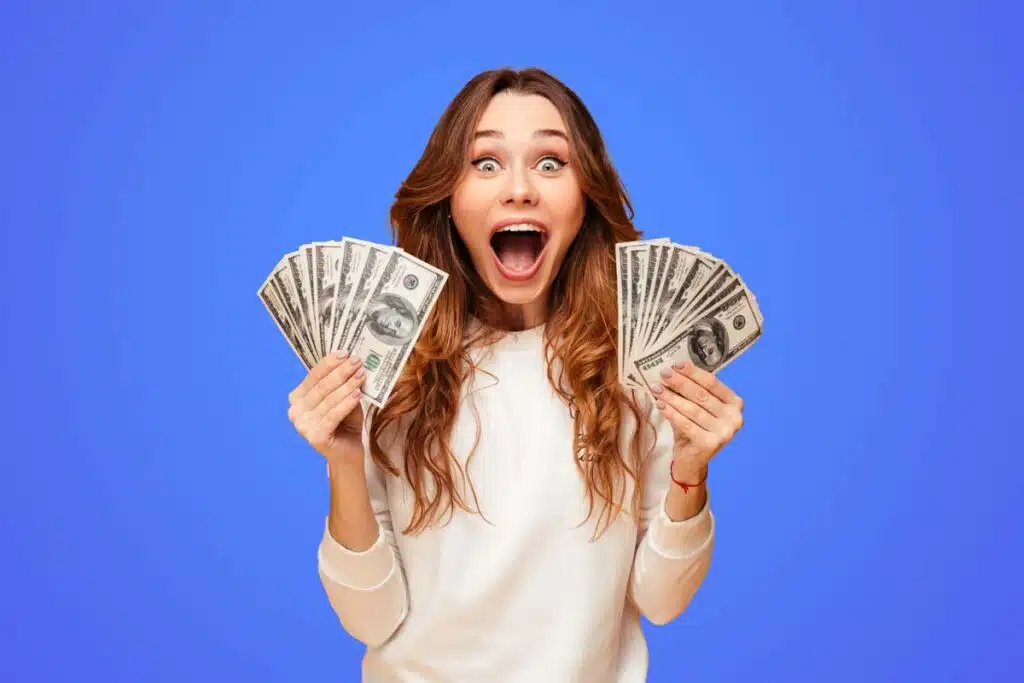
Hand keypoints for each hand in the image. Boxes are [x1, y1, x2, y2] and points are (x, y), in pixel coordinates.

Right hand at [287, 350, 366, 468]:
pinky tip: (357, 394)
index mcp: (298, 397)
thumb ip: (342, 382)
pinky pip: (332, 415)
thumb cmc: (345, 422)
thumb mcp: (343, 397)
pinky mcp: (315, 437)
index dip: (330, 363)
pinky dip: (346, 403)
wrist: (348, 452)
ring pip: (328, 400)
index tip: (346, 353)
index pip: (313, 376)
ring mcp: (303, 425)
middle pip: (321, 386)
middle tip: (357, 362)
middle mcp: (295, 411)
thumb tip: (351, 361)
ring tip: (361, 375)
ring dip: (347, 385)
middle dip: (341, 372)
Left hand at [650, 360, 744, 474]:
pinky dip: (671, 413)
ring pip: (692, 409)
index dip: (693, 372)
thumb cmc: (694, 429)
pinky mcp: (711, 444)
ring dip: (672, 397)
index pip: (712, 383)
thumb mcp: (695, 407)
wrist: (693, 460)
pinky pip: (686, 424)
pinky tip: (660, 404)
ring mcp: (724, 432)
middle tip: (663, 374)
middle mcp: (734, 418)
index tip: (675, 365)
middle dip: (680, 382)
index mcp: (734, 404)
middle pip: (702, 394)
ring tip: (657, 388)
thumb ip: (689, 392)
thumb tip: (671, 372)